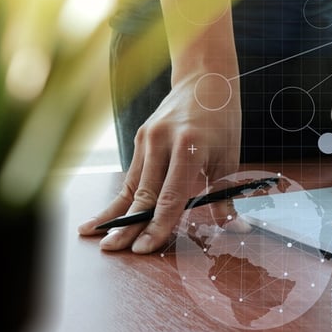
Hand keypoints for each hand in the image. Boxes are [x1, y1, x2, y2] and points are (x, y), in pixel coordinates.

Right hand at [78, 72, 241, 252]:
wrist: (204, 80)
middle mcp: (163, 142)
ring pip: (131, 186)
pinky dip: (119, 198)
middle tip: (113, 250)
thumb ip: (225, 195)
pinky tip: (101, 217)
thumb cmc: (222, 122)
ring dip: (114, 215)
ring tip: (96, 237)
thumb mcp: (229, 157)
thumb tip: (235, 229)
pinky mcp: (140, 139)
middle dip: (128, 225)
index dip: (157, 225)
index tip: (144, 249)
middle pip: (144, 193)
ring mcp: (147, 139)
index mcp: (189, 146)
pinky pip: (131, 175)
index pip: (171, 196)